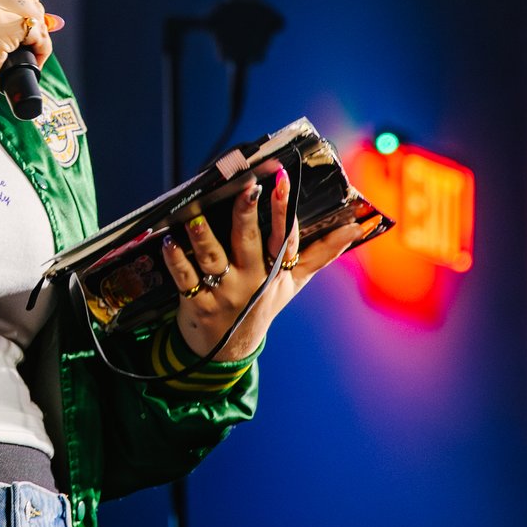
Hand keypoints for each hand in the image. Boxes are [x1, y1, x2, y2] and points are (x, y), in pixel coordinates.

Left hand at [162, 163, 369, 360]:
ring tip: (195, 215)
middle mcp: (251, 279)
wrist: (228, 348)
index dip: (283, 207)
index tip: (282, 178)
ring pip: (212, 257)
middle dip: (246, 213)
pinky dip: (175, 260)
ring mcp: (224, 291)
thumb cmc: (262, 305)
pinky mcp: (197, 301)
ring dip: (202, 235)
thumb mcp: (294, 282)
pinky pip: (184, 277)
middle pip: (249, 240)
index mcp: (275, 270)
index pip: (282, 234)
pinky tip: (168, 241)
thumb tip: (357, 228)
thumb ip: (322, 253)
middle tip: (245, 186)